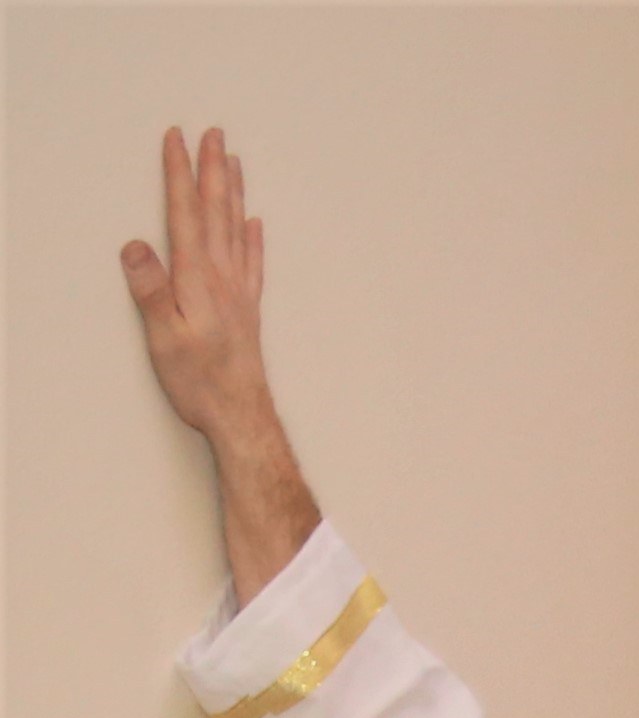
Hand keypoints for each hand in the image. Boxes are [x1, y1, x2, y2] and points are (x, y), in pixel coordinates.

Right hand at [121, 127, 316, 592]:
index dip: (180, 173)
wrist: (242, 417)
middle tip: (214, 132)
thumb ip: (150, 288)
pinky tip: (255, 223)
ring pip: (238, 229)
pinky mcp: (248, 311)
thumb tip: (136, 246)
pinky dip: (253, 237)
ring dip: (234, 192)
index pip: (185, 212)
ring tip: (235, 161)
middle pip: (217, 211)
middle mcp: (224, 277)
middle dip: (213, 169)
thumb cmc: (201, 382)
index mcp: (198, 277)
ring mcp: (240, 292)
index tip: (176, 138)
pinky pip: (253, 262)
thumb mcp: (163, 335)